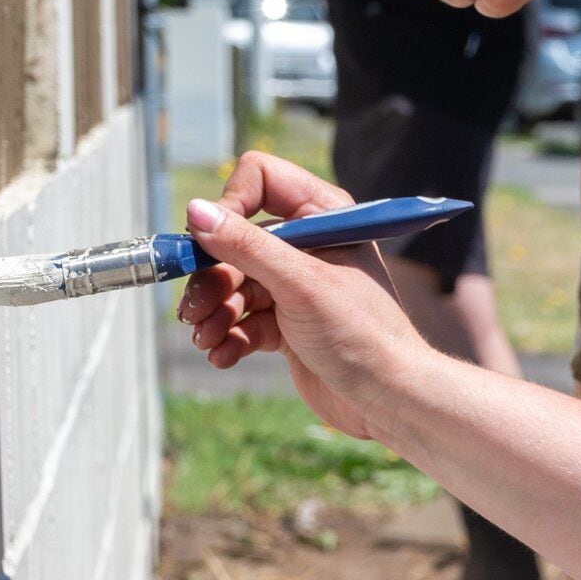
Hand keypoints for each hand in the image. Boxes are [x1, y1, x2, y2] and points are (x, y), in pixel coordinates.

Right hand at [174, 152, 428, 440]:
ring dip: (213, 311)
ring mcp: (294, 285)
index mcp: (323, 215)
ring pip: (233, 284)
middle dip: (211, 277)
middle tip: (193, 310)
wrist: (387, 399)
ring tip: (206, 338)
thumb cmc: (361, 332)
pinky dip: (227, 337)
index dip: (229, 206)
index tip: (209, 244)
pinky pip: (242, 320)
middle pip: (235, 241)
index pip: (259, 180)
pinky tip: (221, 356)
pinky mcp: (286, 324)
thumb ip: (247, 247)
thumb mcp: (300, 283)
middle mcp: (307, 244)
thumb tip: (195, 212)